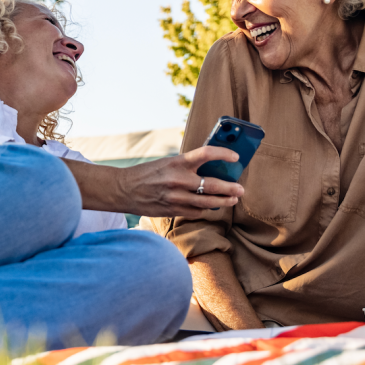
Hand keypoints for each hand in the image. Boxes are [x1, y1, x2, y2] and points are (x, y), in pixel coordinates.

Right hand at [113, 146, 244, 217]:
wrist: (124, 189)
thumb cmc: (148, 174)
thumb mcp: (167, 163)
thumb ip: (187, 166)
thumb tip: (212, 169)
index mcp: (177, 162)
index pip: (206, 154)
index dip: (224, 154)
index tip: (235, 157)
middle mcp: (178, 180)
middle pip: (213, 185)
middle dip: (231, 188)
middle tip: (240, 189)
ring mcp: (176, 197)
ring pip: (208, 202)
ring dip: (224, 201)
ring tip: (233, 199)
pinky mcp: (173, 210)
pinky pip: (197, 211)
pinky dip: (205, 208)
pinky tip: (209, 206)